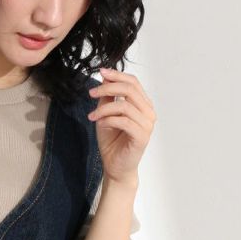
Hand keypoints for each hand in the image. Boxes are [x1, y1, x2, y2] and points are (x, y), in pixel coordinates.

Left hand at [86, 66, 155, 184]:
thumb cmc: (112, 141)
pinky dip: (108, 119)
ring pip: (125, 105)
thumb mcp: (106, 113)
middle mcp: (149, 113)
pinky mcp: (142, 137)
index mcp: (143, 104)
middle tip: (91, 93)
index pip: (133, 82)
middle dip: (108, 88)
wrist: (115, 166)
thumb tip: (105, 77)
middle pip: (130, 90)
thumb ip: (108, 96)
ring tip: (92, 116)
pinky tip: (99, 123)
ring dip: (104, 108)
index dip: (117, 75)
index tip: (100, 72)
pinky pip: (124, 121)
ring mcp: (147, 125)